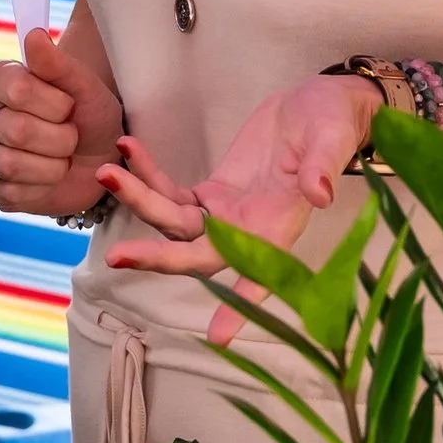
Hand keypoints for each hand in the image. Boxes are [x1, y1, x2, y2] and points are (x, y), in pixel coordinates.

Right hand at [0, 26, 122, 215]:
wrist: (96, 159)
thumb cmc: (87, 116)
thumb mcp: (84, 87)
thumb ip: (57, 63)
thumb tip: (34, 36)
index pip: (18, 90)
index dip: (55, 104)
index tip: (69, 106)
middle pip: (17, 130)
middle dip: (60, 139)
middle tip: (70, 136)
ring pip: (11, 164)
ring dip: (53, 165)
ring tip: (61, 157)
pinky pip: (9, 192)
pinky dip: (41, 188)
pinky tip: (48, 178)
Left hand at [101, 75, 374, 341]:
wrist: (322, 104)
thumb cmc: (335, 123)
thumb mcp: (333, 138)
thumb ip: (323, 167)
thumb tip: (320, 194)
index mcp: (281, 227)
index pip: (261, 275)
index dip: (241, 307)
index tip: (218, 338)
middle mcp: (250, 230)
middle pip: (196, 254)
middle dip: (156, 258)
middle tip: (115, 257)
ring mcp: (227, 213)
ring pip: (174, 221)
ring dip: (139, 201)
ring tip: (107, 172)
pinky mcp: (213, 192)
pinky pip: (171, 191)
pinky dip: (147, 173)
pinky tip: (127, 150)